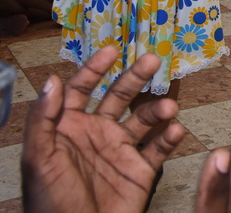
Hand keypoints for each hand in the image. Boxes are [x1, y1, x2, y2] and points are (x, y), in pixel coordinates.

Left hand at [20, 47, 185, 212]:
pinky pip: (159, 148)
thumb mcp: (38, 159)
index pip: (82, 89)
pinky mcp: (140, 170)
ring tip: (168, 108)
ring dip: (158, 109)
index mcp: (70, 128)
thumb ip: (43, 119)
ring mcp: (121, 151)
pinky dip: (170, 137)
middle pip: (120, 96)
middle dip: (136, 76)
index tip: (111, 50)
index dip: (95, 68)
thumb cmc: (51, 205)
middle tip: (152, 60)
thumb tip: (52, 81)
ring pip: (144, 119)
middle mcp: (97, 134)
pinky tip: (175, 130)